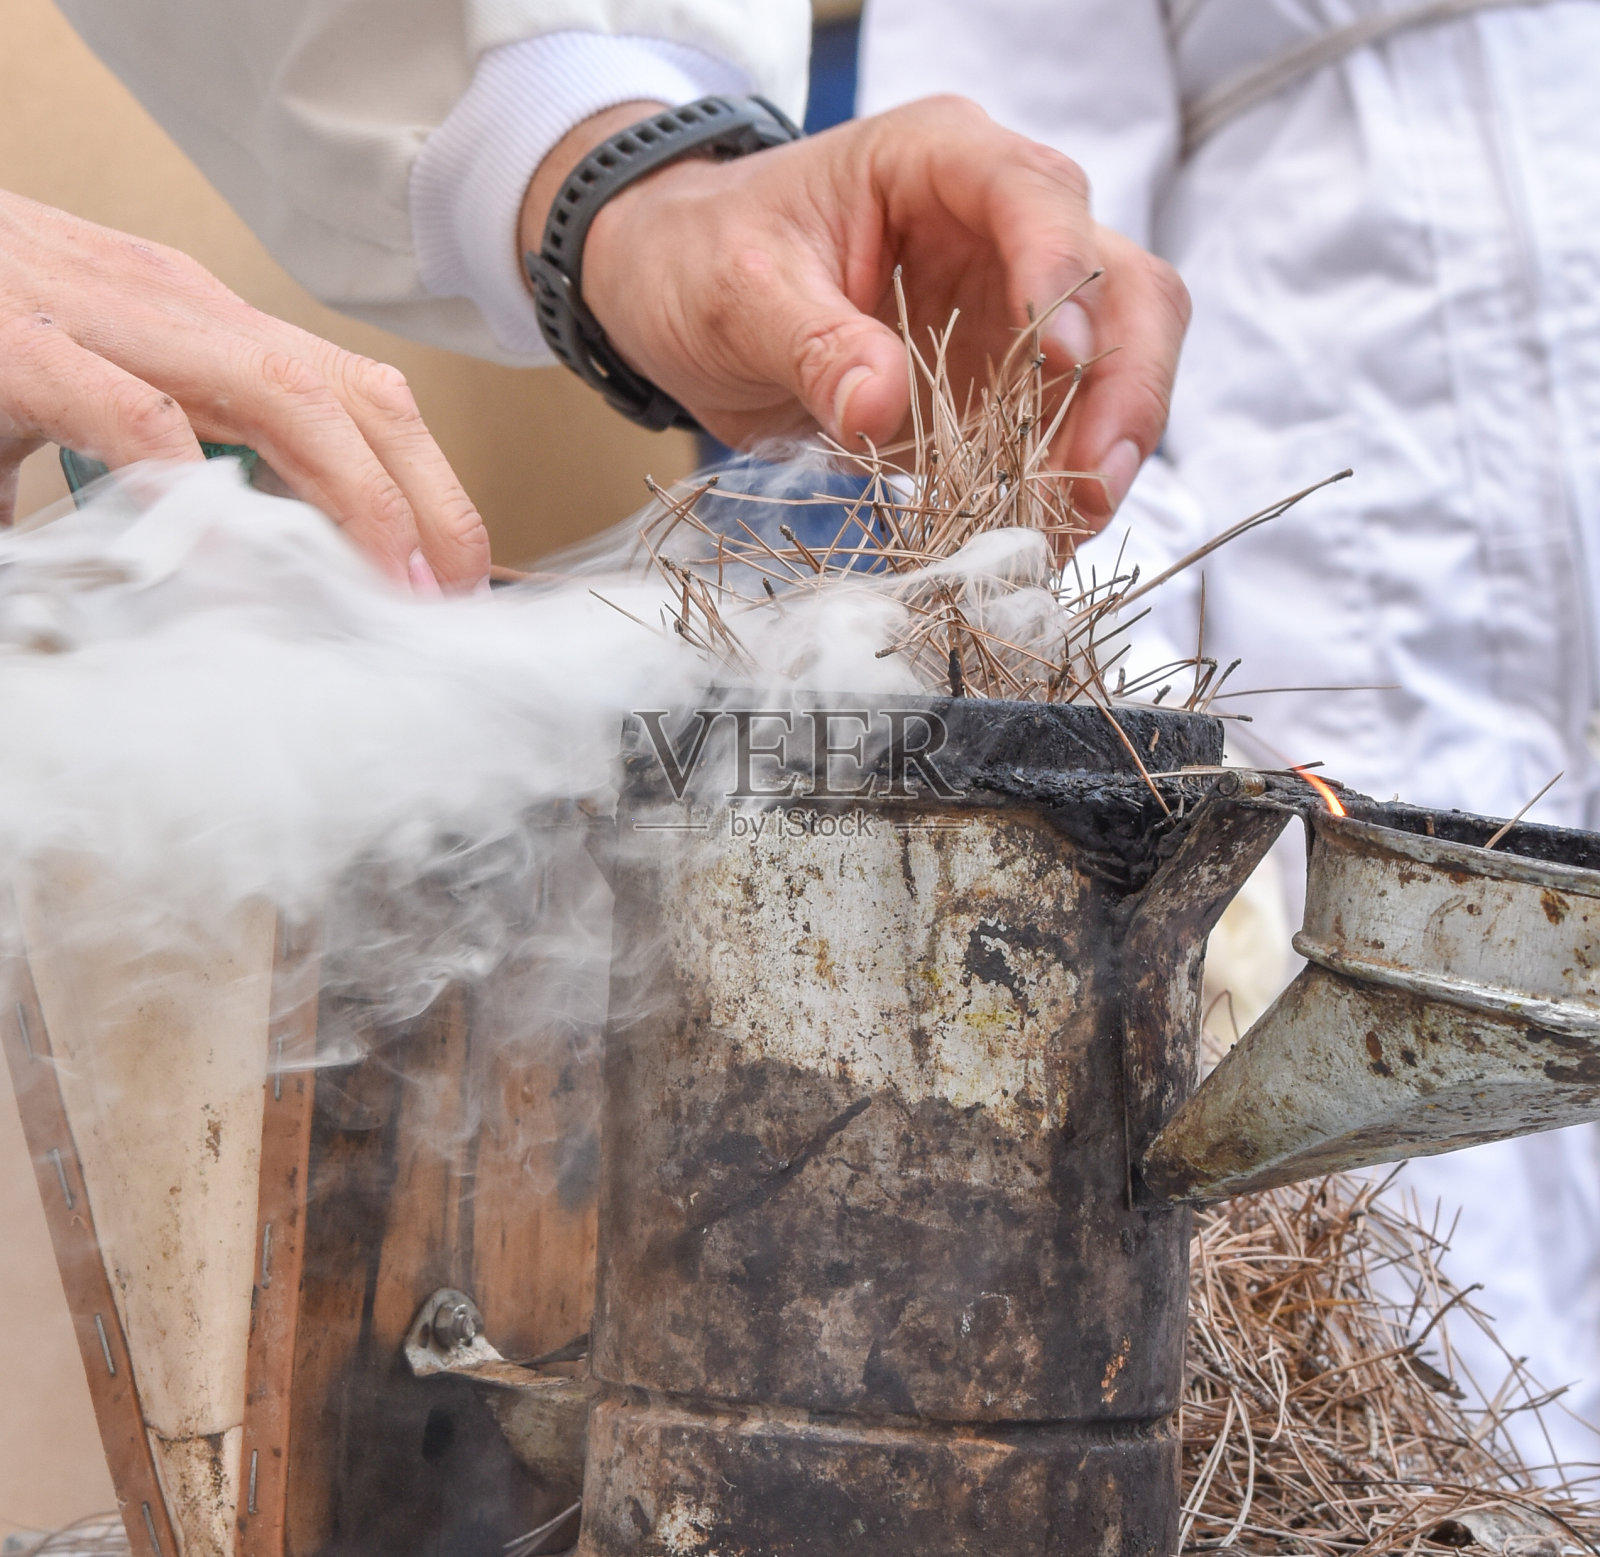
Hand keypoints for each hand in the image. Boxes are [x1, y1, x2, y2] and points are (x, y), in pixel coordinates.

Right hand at [0, 189, 487, 588]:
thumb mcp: (100, 394)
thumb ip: (167, 465)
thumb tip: (220, 562)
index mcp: (206, 325)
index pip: (356, 395)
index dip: (425, 482)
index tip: (451, 569)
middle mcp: (181, 310)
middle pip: (354, 396)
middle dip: (425, 499)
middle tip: (452, 594)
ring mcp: (109, 319)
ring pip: (283, 395)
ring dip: (356, 496)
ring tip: (387, 583)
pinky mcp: (22, 345)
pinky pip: (130, 413)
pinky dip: (187, 484)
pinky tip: (225, 555)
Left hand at [523, 97, 1189, 525]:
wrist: (677, 295)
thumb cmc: (702, 258)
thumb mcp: (736, 292)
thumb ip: (810, 342)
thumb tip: (879, 407)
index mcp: (940, 162)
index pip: (1039, 197)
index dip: (1061, 278)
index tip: (1053, 361)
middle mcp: (1000, 226)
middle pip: (1120, 288)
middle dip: (1123, 386)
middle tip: (1092, 482)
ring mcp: (1009, 310)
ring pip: (1113, 365)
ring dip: (1102, 450)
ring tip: (1064, 529)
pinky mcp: (996, 386)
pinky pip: (1056, 435)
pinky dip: (1056, 488)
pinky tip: (1036, 539)